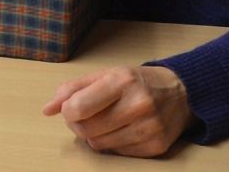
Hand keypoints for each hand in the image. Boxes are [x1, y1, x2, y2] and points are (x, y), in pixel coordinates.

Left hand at [42, 66, 193, 156]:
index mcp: (122, 82)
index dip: (68, 112)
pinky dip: (112, 143)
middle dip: (78, 124)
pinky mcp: (156, 147)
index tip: (70, 108)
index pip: (79, 107)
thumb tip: (47, 109)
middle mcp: (138, 105)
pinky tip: (121, 129)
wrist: (181, 93)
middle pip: (86, 129)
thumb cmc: (136, 82)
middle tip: (85, 115)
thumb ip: (72, 89)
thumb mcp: (105, 75)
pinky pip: (117, 153)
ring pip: (99, 144)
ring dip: (94, 135)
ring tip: (104, 120)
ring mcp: (149, 128)